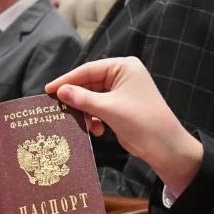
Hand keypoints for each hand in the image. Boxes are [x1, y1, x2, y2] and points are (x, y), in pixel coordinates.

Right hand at [45, 57, 202, 194]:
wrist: (165, 146)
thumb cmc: (141, 121)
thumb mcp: (109, 109)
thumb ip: (83, 99)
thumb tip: (60, 91)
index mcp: (123, 67)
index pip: (88, 69)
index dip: (67, 79)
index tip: (48, 89)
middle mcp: (123, 76)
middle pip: (89, 83)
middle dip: (76, 98)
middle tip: (56, 108)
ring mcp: (122, 92)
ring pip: (92, 98)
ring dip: (85, 112)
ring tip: (80, 123)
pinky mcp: (120, 107)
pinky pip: (99, 108)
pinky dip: (94, 119)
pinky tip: (95, 130)